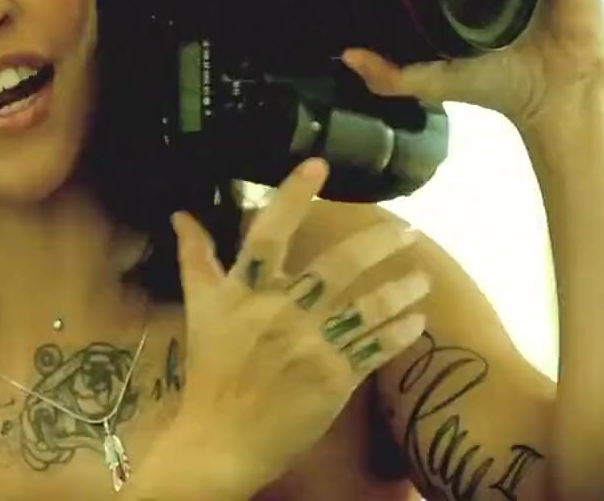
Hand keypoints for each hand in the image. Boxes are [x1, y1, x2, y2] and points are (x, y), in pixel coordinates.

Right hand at [164, 158, 427, 496]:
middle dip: (377, 244)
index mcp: (244, 292)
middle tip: (407, 229)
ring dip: (400, 288)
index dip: (292, 197)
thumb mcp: (199, 309)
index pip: (268, 234)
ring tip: (422, 276)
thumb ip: (195, 258)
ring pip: (366, 307)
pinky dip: (399, 332)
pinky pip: (374, 347)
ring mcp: (309, 346)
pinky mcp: (332, 379)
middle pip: (335, 267)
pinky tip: (415, 320)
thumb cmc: (211, 369)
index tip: (318, 164)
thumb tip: (181, 214)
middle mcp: (279, 313)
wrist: (222, 439)